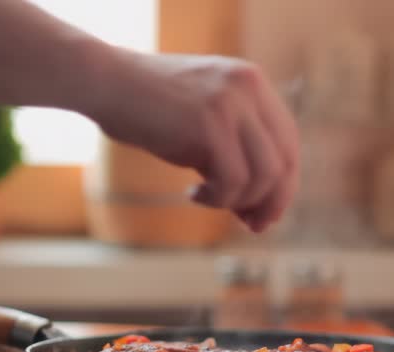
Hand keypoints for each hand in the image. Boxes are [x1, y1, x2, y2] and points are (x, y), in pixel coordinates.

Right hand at [94, 51, 298, 232]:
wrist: (105, 83)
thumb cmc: (146, 108)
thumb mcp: (202, 123)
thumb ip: (234, 150)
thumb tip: (258, 207)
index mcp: (252, 83)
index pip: (288, 141)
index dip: (283, 184)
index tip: (264, 212)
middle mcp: (249, 88)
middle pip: (284, 161)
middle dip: (272, 202)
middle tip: (252, 225)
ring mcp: (231, 104)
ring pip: (265, 175)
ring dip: (240, 201)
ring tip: (207, 200)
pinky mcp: (210, 124)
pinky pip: (234, 181)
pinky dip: (218, 199)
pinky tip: (192, 194)